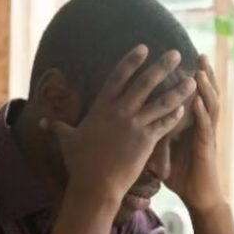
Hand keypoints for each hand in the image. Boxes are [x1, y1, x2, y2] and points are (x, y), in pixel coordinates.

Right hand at [42, 45, 196, 199]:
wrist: (95, 185)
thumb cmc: (80, 164)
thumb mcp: (66, 140)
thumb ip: (56, 127)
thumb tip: (40, 122)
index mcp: (102, 108)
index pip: (118, 77)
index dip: (131, 61)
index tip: (143, 47)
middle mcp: (120, 112)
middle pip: (145, 84)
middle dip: (162, 67)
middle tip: (176, 53)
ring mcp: (134, 126)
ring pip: (162, 103)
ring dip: (178, 90)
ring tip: (192, 80)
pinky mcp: (146, 142)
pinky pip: (165, 125)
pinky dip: (176, 116)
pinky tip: (186, 108)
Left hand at [165, 54, 225, 213]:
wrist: (199, 198)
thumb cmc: (182, 176)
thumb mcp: (164, 152)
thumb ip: (153, 137)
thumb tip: (133, 130)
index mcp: (189, 124)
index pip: (190, 96)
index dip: (188, 78)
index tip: (183, 61)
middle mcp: (200, 125)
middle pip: (204, 94)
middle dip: (204, 74)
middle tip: (200, 54)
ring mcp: (205, 135)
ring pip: (209, 106)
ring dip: (206, 88)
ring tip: (200, 71)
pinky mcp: (206, 148)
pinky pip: (205, 127)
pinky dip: (201, 113)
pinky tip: (196, 101)